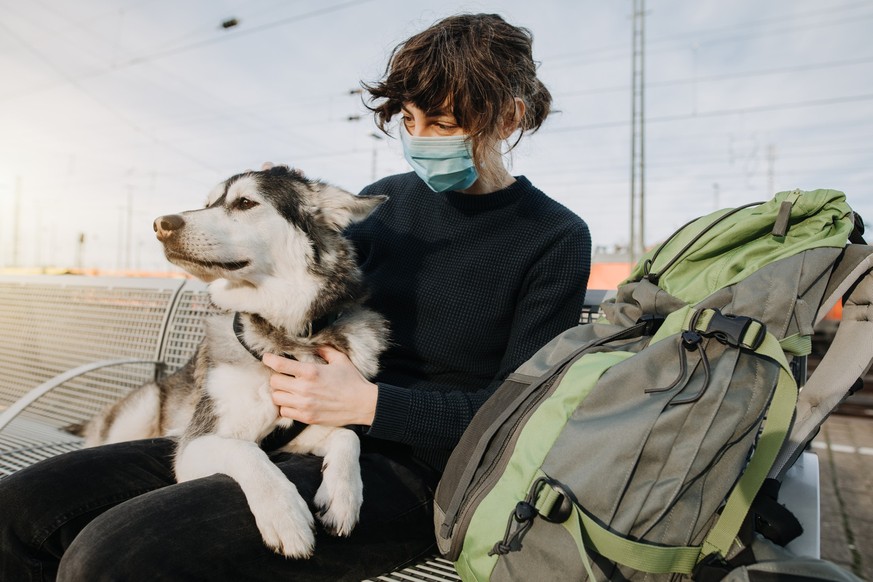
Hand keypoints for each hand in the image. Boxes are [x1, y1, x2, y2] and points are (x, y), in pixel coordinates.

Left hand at [263, 348, 377, 426]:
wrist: (362, 404)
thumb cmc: (352, 381)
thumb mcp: (340, 360)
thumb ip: (324, 350)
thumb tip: (313, 345)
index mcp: (310, 372)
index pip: (279, 365)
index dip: (269, 359)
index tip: (267, 357)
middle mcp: (304, 389)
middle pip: (274, 382)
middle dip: (277, 377)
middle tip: (283, 376)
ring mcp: (304, 405)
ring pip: (276, 398)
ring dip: (280, 392)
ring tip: (288, 390)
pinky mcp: (306, 417)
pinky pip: (284, 412)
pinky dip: (286, 406)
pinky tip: (294, 402)